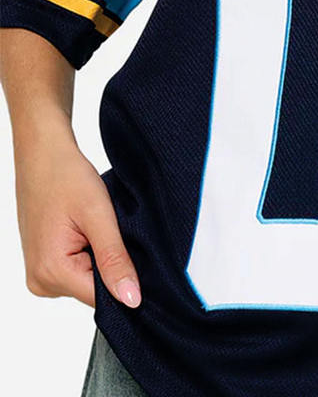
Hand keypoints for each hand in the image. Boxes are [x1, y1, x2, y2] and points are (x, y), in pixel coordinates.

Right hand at [14, 117, 140, 309]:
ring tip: (101, 228)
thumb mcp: (99, 217)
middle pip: (94, 290)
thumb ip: (115, 260)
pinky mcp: (45, 263)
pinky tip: (92, 230)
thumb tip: (131, 299)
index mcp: (50, 272)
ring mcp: (40, 274)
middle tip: (117, 232)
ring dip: (102, 257)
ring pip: (88, 279)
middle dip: (113, 265)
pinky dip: (92, 252)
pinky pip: (78, 269)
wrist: (43, 156)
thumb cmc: (66, 178)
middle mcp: (40, 281)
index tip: (140, 257)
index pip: (101, 299)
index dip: (126, 282)